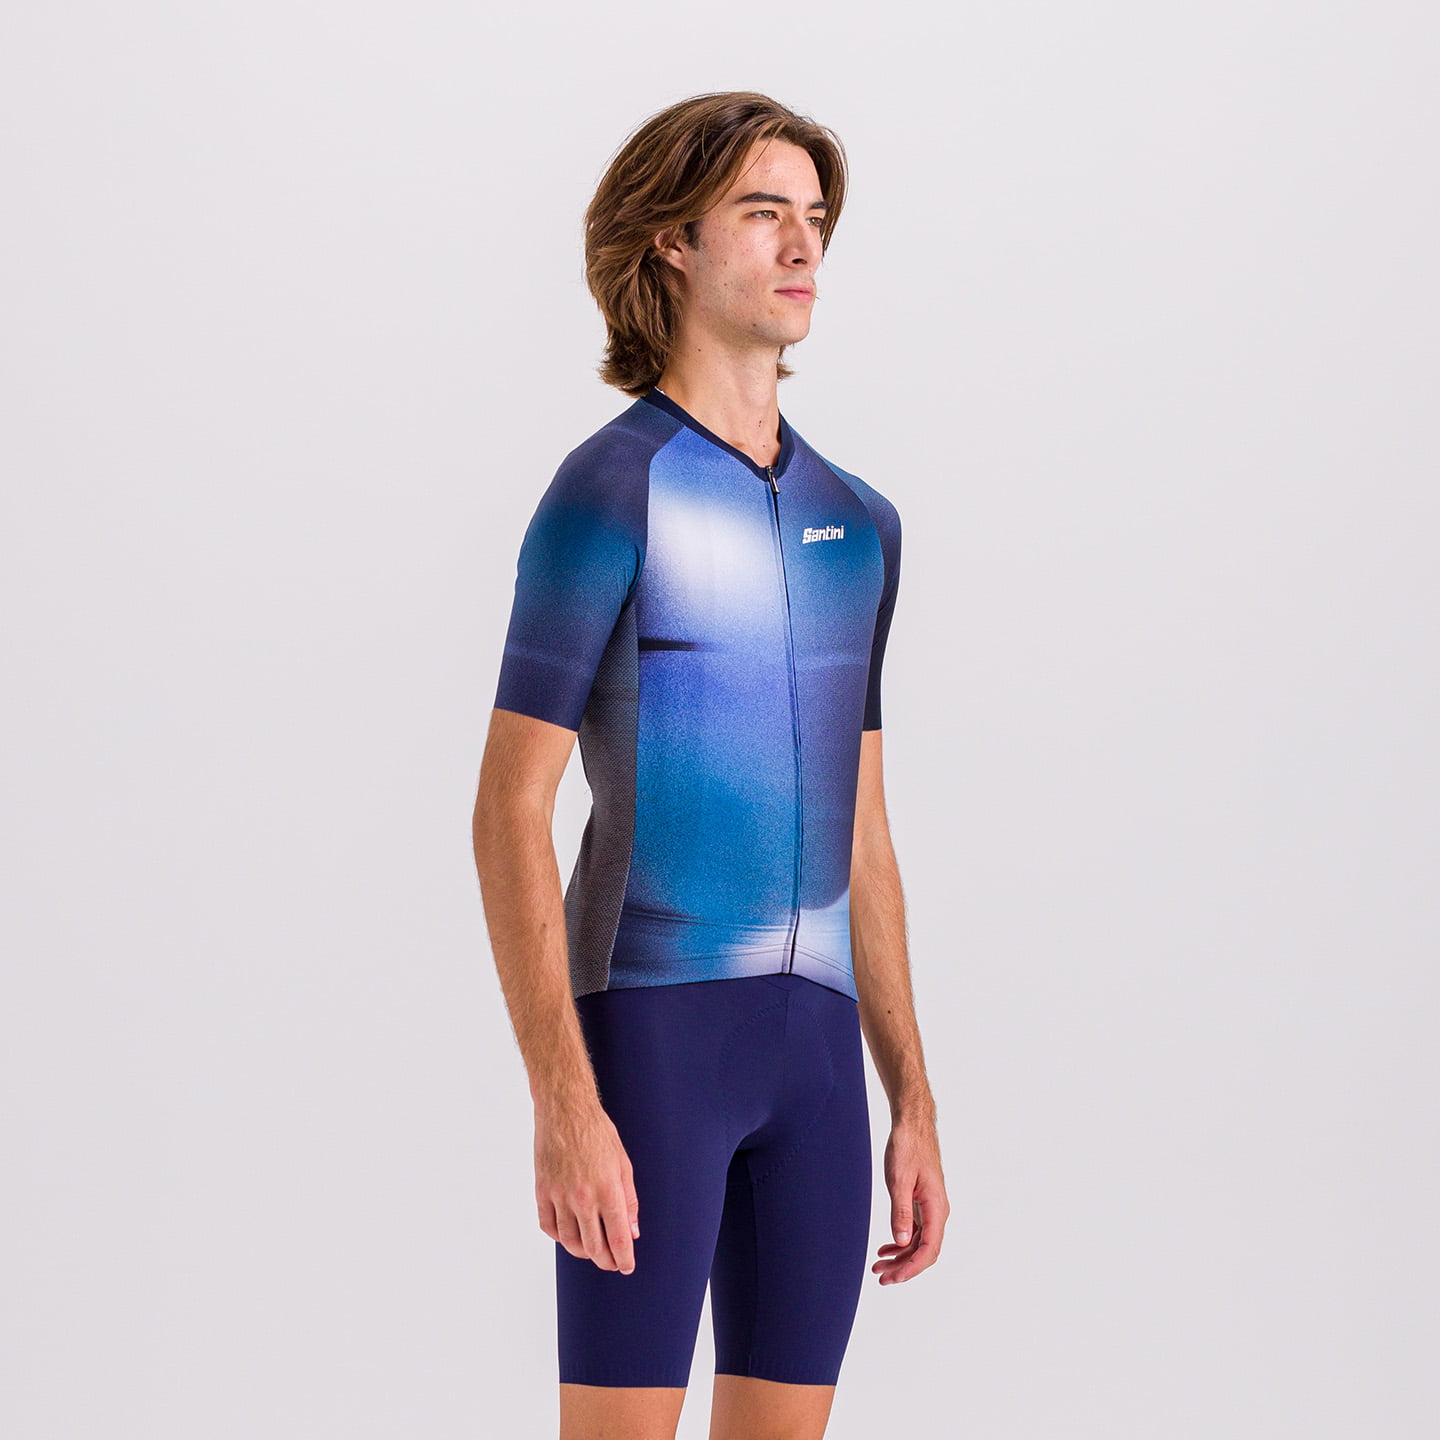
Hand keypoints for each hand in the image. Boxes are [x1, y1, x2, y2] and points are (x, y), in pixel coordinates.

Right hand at [534, 1100, 640, 1274]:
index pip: (618, 1238)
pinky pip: (549, 1226)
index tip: (627, 1266)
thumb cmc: (597, 1132)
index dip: (624, 1258)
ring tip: (592, 1252)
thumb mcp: (623, 1163)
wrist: (565, 1111)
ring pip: (570, 1242)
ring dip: (583, 1253)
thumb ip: (629, 1200)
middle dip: (606, 1260)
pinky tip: (569, 1235)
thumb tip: (632, 1231)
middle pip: (594, 1247)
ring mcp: (559, 1196)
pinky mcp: (542, 1191)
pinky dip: (559, 1237)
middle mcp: (583, 1197)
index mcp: (608, 1190)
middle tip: (612, 1263)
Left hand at [873, 1115, 948, 1283]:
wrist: (912, 1125)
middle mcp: (937, 1211)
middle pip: (924, 1251)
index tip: (893, 1278)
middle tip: (880, 1277)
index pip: (929, 1249)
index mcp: (936, 1207)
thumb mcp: (899, 1180)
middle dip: (904, 1267)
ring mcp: (930, 1207)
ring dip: (900, 1257)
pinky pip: (915, 1230)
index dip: (911, 1268)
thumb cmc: (907, 1147)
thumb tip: (901, 1242)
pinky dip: (901, 1242)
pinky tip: (886, 1248)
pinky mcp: (921, 1202)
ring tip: (879, 1266)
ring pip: (919, 1242)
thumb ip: (900, 1212)